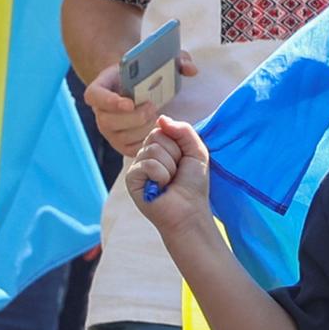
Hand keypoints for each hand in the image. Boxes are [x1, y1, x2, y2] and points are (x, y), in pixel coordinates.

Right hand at [81, 50, 194, 153]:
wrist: (138, 91)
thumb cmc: (145, 75)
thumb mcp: (158, 62)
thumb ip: (177, 60)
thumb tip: (192, 69)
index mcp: (100, 88)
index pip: (94, 95)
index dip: (108, 101)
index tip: (129, 103)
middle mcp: (100, 112)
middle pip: (108, 120)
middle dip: (133, 117)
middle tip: (152, 107)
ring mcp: (109, 131)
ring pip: (120, 136)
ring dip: (141, 129)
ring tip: (156, 117)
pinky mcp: (121, 145)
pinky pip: (131, 148)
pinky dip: (146, 141)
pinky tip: (159, 130)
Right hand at [120, 114, 212, 228]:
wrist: (190, 211)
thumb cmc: (193, 184)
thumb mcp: (196, 151)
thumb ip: (183, 130)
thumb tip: (161, 118)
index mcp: (159, 147)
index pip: (162, 128)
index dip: (178, 144)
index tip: (183, 161)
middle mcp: (145, 154)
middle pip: (157, 136)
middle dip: (175, 155)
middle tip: (176, 174)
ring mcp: (137, 166)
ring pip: (153, 150)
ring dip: (169, 168)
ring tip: (169, 182)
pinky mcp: (132, 179)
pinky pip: (148, 164)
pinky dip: (161, 176)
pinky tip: (160, 188)